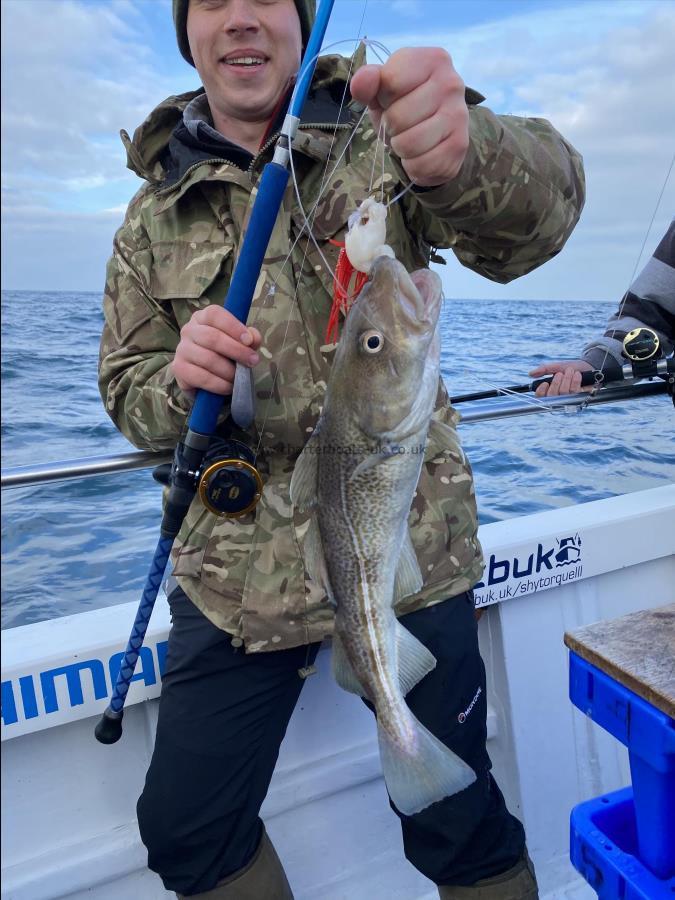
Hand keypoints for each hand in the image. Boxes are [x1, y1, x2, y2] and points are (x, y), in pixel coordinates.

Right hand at [172, 306, 261, 397]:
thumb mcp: (239, 343)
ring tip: (239, 377)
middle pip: (212, 337)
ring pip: (208, 359)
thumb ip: (250, 338)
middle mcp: (188, 331)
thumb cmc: (224, 355)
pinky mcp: (179, 370)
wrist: (206, 379)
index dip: (233, 326)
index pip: (214, 314)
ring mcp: (181, 350)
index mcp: (203, 318)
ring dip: (229, 371)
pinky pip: (202, 377)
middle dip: (236, 351)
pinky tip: (228, 387)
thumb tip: (253, 338)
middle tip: (252, 361)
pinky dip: (219, 384)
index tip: (249, 341)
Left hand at [350, 47, 468, 187]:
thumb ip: (368, 83)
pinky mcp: (460, 145)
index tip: (392, 99)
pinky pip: (422, 164)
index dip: (383, 98)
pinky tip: (421, 154)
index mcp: (432, 59)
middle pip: (398, 117)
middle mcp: (451, 83)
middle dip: (391, 127)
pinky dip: (413, 166)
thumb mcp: (382, 91)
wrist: (434, 135)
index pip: (391, 82)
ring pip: (409, 144)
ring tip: (409, 138)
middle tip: (400, 125)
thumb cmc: (403, 106)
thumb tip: (361, 81)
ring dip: (401, 148)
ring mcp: (459, 115)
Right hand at [529, 360, 593, 396]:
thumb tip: (530, 374)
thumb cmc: (571, 368)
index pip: (540, 397)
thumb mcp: (556, 366)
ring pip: (564, 393)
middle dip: (556, 383)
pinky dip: (575, 381)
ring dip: (566, 380)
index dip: (541, 392)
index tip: (545, 383)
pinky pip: (574, 392)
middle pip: (552, 396)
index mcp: (550, 390)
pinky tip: (577, 375)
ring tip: (570, 370)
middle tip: (560, 373)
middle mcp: (558, 397)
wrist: (588, 366)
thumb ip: (543, 369)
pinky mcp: (580, 397)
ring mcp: (569, 398)